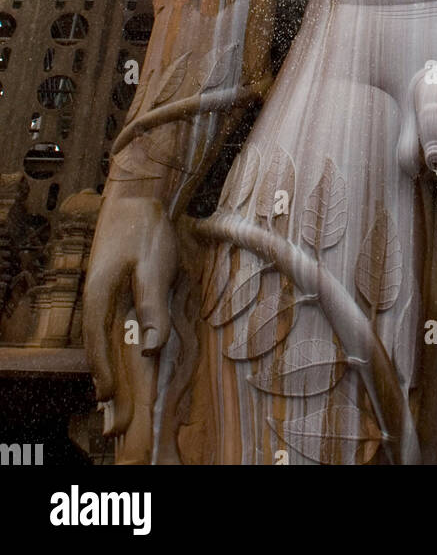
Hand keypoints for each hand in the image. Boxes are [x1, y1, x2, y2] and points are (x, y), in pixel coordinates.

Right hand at [83, 194, 177, 454]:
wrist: (136, 196)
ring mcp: (100, 297)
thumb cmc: (146, 229)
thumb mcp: (154, 266)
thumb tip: (151, 347)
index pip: (99, 345)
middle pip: (98, 353)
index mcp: (100, 296)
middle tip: (115, 426)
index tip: (110, 403)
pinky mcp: (110, 293)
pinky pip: (108, 333)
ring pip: (103, 346)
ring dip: (109, 376)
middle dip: (107, 389)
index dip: (104, 375)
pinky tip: (118, 370)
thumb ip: (152, 305)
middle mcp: (95, 301)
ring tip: (114, 412)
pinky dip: (111, 357)